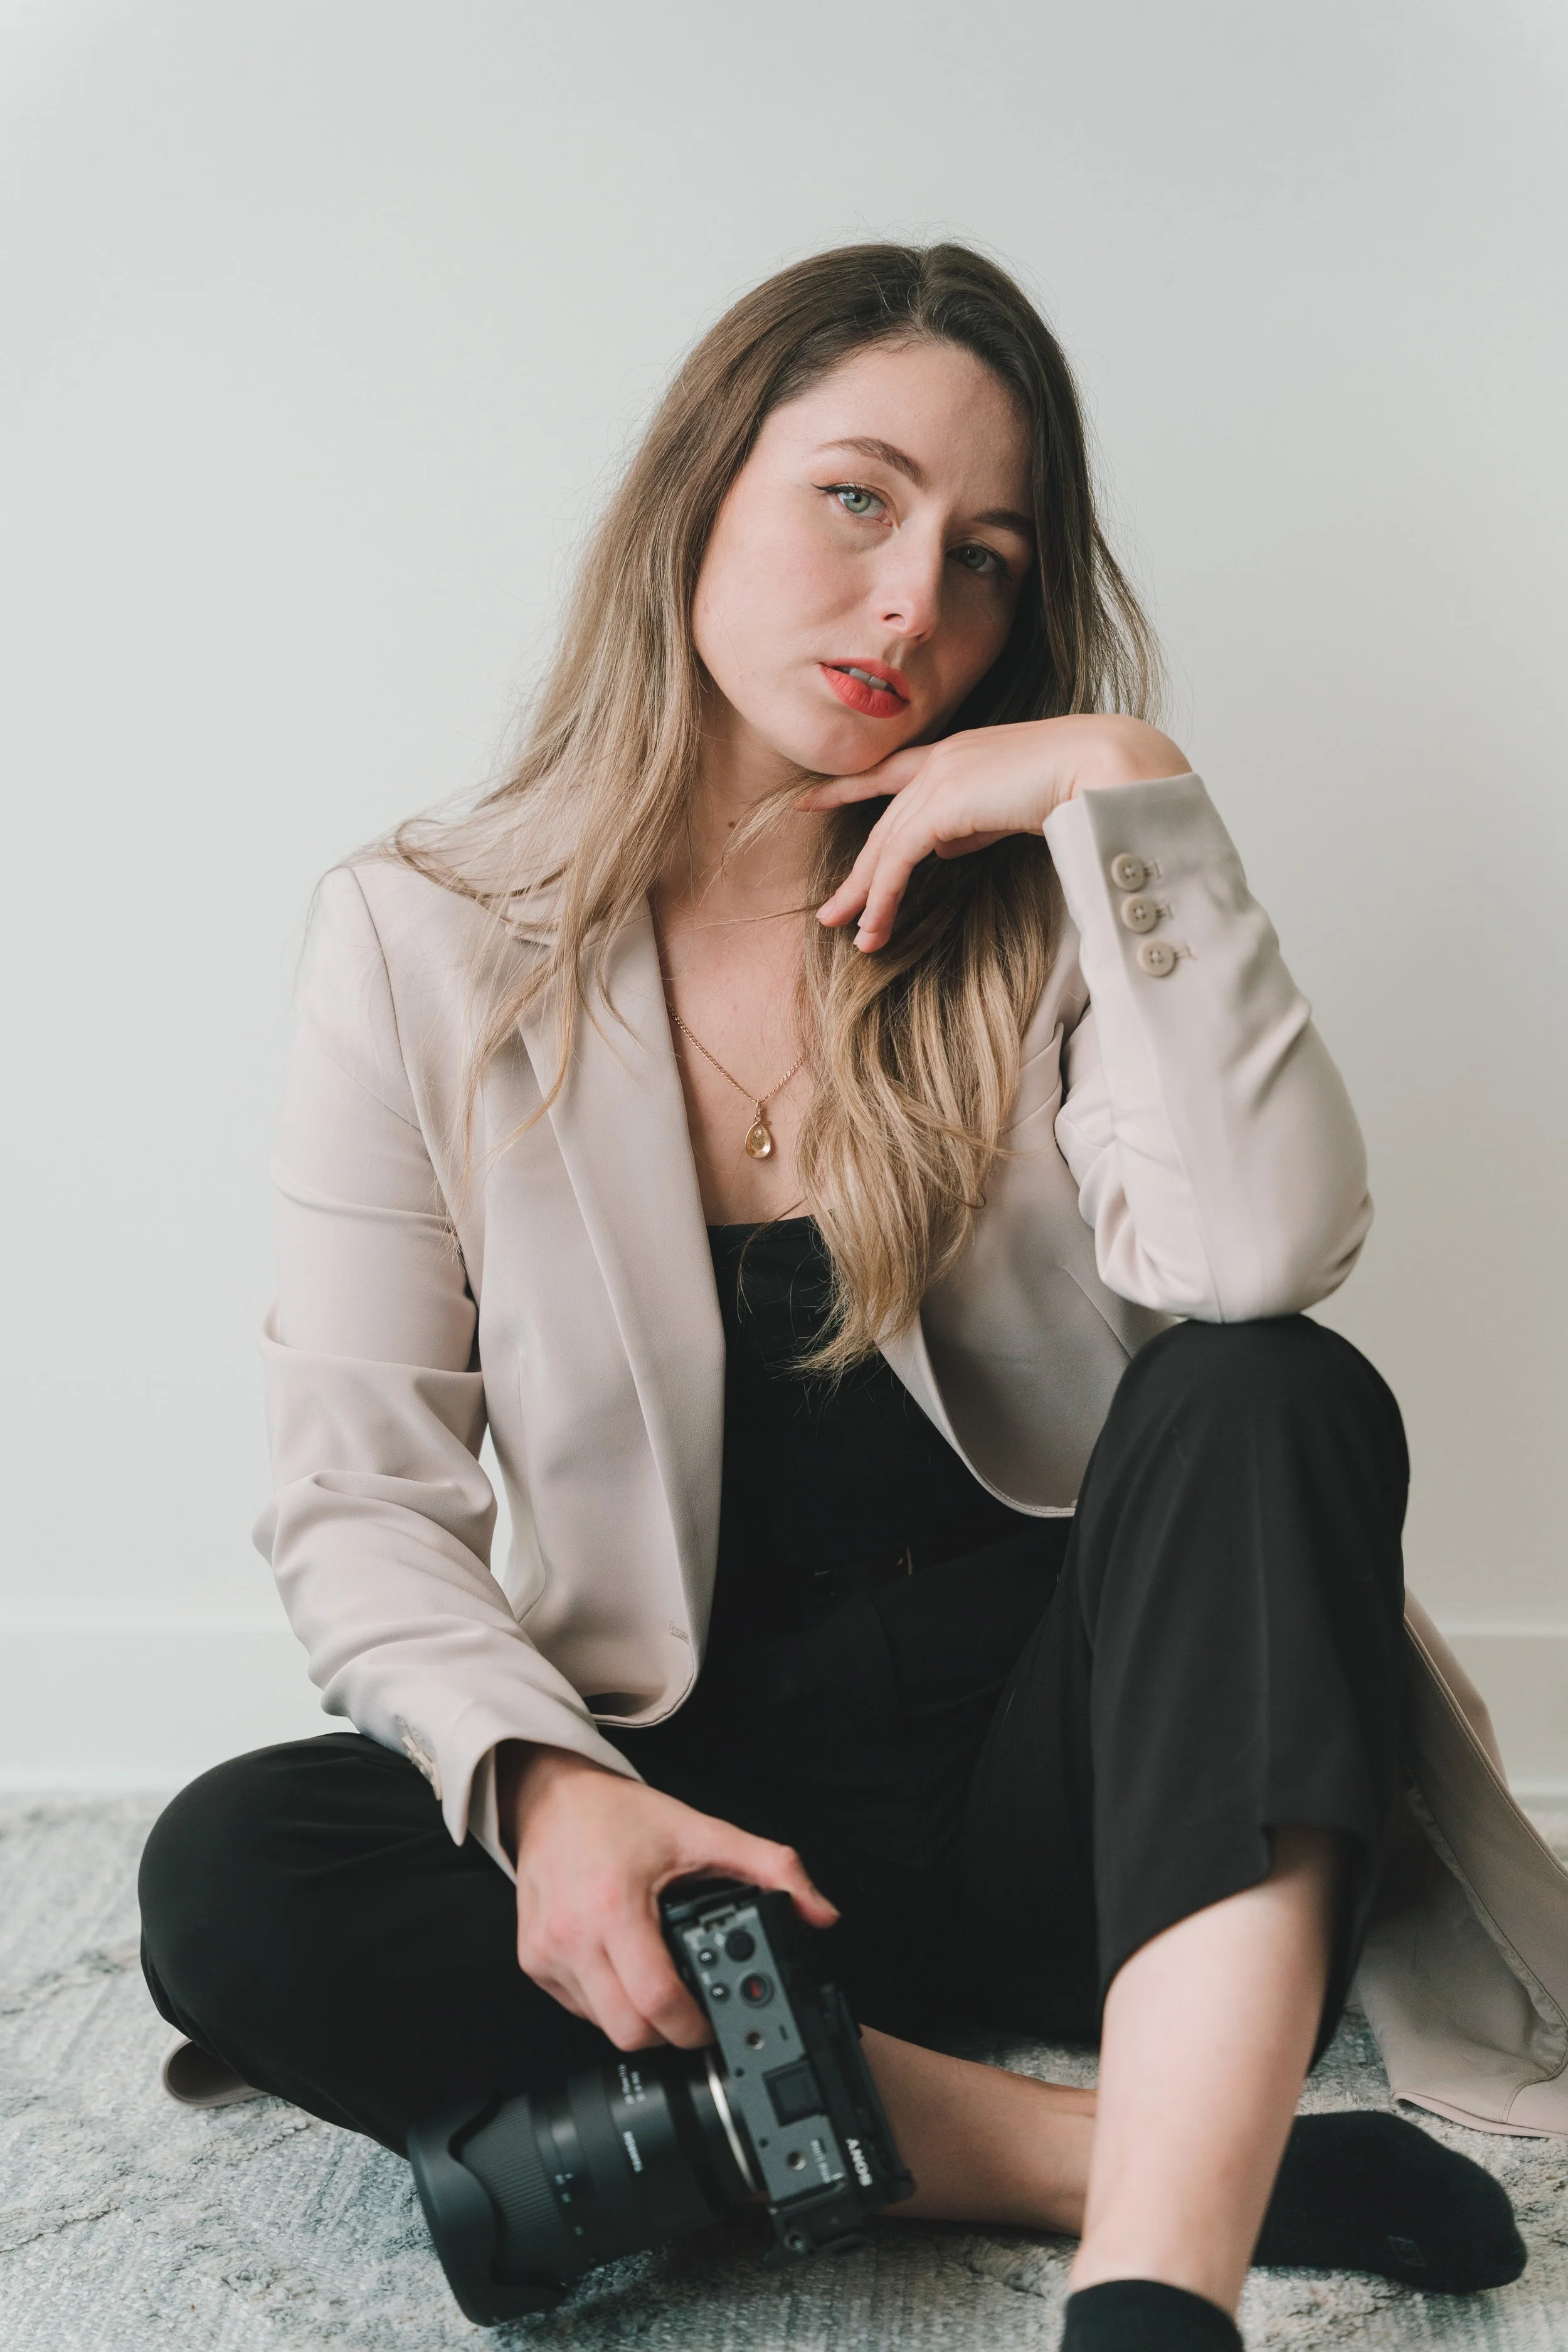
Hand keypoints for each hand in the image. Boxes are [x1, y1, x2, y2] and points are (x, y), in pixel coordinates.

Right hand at [500, 1745, 838, 2050]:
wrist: (551, 1797)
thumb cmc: (620, 1816)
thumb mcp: (703, 1831)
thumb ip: (770, 1868)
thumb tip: (820, 1912)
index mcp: (615, 1907)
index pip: (657, 2003)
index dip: (695, 2027)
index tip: (716, 2021)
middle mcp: (573, 1937)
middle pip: (628, 2032)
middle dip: (669, 2033)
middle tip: (693, 2012)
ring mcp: (546, 1953)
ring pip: (602, 2028)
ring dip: (637, 2019)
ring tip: (660, 1983)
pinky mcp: (532, 1961)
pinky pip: (578, 2009)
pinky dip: (606, 2003)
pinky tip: (624, 1969)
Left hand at [797, 714, 1187, 952]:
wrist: (1103, 763)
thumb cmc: (1079, 780)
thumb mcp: (1013, 804)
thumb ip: (974, 824)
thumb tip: (945, 849)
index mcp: (956, 752)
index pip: (889, 772)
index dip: (848, 789)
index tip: (812, 801)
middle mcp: (940, 759)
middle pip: (882, 822)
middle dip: (857, 872)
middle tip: (831, 911)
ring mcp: (939, 778)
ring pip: (884, 845)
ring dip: (866, 896)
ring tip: (854, 936)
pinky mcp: (942, 805)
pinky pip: (898, 858)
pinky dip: (883, 896)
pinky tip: (875, 926)